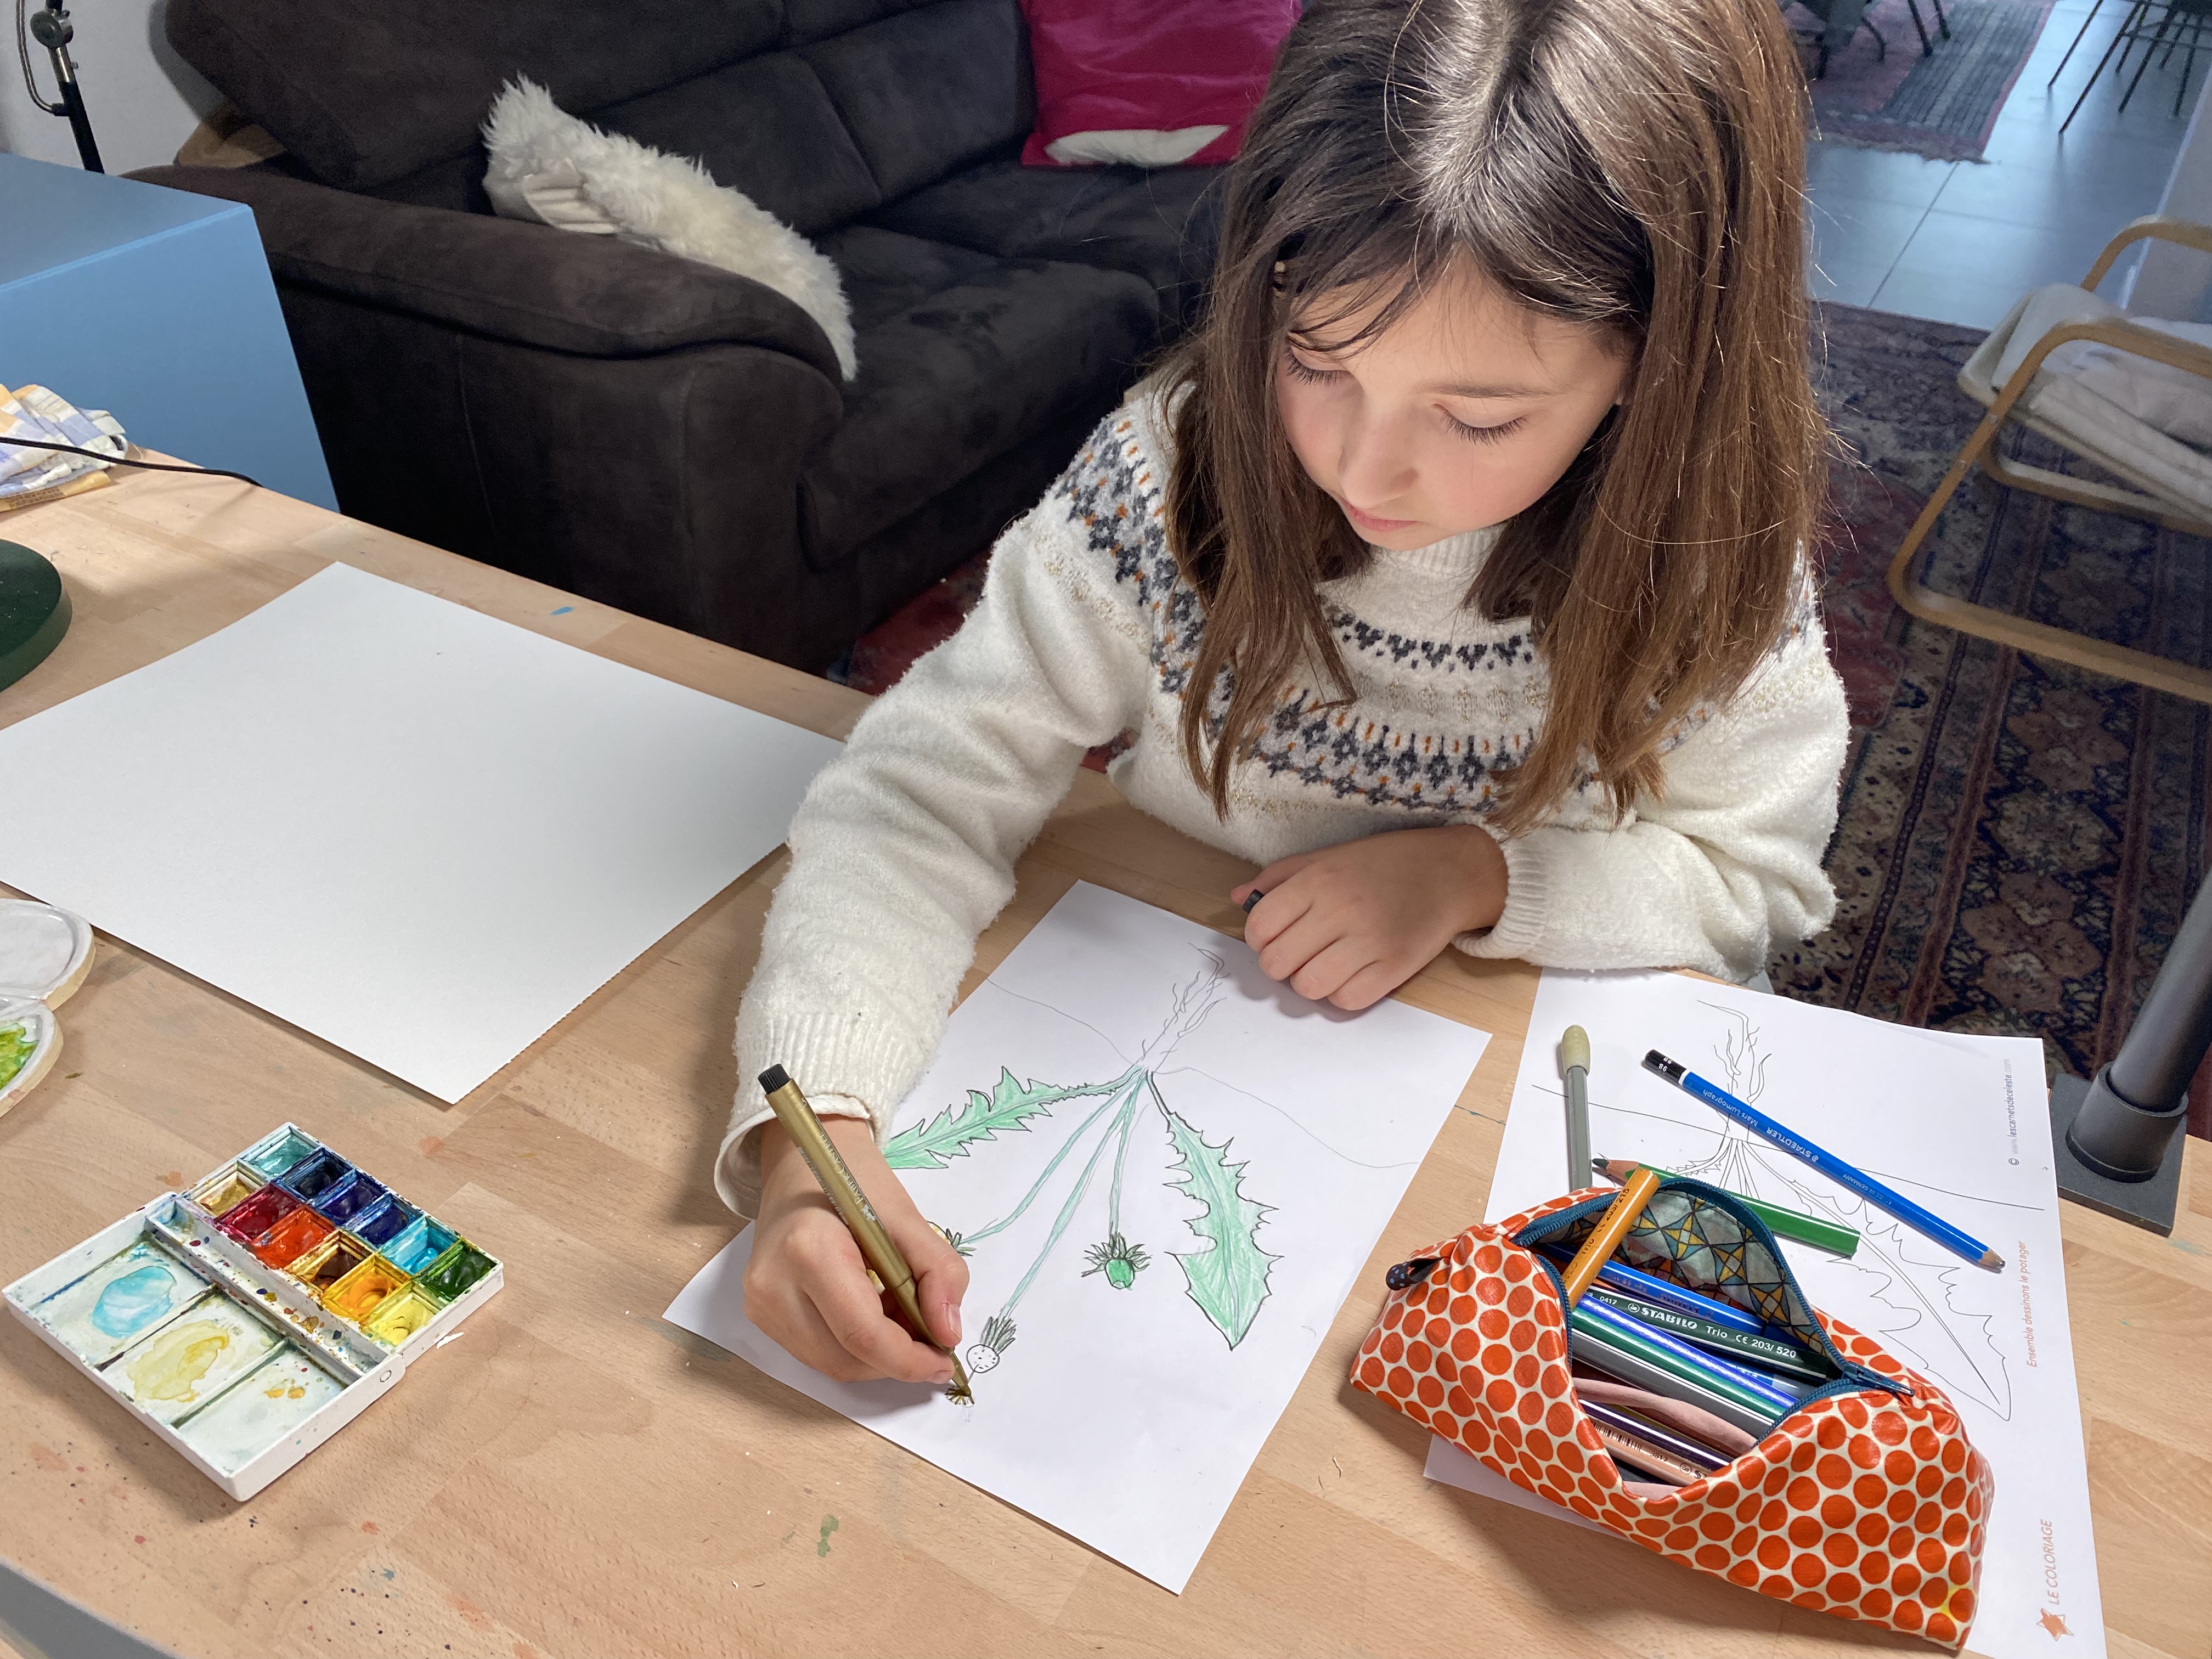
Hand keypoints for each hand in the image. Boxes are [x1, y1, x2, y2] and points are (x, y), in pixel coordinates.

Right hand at [743, 1115, 968, 1384]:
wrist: (801, 1163)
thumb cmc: (853, 1180)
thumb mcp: (907, 1216)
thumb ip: (938, 1272)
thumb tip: (948, 1333)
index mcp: (809, 1251)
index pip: (861, 1333)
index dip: (908, 1359)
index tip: (944, 1361)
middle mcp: (773, 1285)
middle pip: (845, 1358)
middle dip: (896, 1360)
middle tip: (931, 1337)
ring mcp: (760, 1303)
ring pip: (830, 1364)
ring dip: (875, 1357)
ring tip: (900, 1318)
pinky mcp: (760, 1312)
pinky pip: (815, 1352)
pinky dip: (852, 1347)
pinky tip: (872, 1314)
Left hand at [1232, 825, 1507, 1010]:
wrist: (1448, 872)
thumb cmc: (1384, 864)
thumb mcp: (1327, 856)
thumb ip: (1279, 877)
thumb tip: (1238, 899)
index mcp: (1319, 880)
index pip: (1260, 926)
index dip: (1259, 938)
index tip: (1273, 936)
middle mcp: (1340, 910)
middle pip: (1278, 963)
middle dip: (1280, 963)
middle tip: (1297, 953)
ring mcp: (1369, 941)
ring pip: (1308, 987)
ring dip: (1309, 982)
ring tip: (1324, 964)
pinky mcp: (1394, 967)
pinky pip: (1346, 1001)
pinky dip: (1341, 994)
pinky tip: (1350, 974)